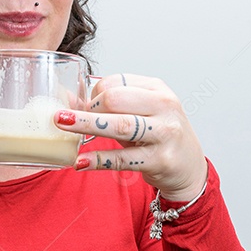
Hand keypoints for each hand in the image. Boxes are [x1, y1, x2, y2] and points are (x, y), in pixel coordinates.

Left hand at [55, 74, 207, 200]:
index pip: (116, 82)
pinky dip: (97, 160)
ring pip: (119, 125)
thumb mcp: (140, 114)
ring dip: (86, 124)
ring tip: (62, 124)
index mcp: (157, 90)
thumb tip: (68, 99)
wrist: (189, 167)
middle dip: (88, 108)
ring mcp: (165, 133)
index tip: (82, 107)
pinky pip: (122, 159)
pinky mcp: (160, 160)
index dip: (93, 94)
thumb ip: (109, 107)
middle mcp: (164, 107)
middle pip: (115, 99)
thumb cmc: (159, 137)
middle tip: (67, 119)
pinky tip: (80, 162)